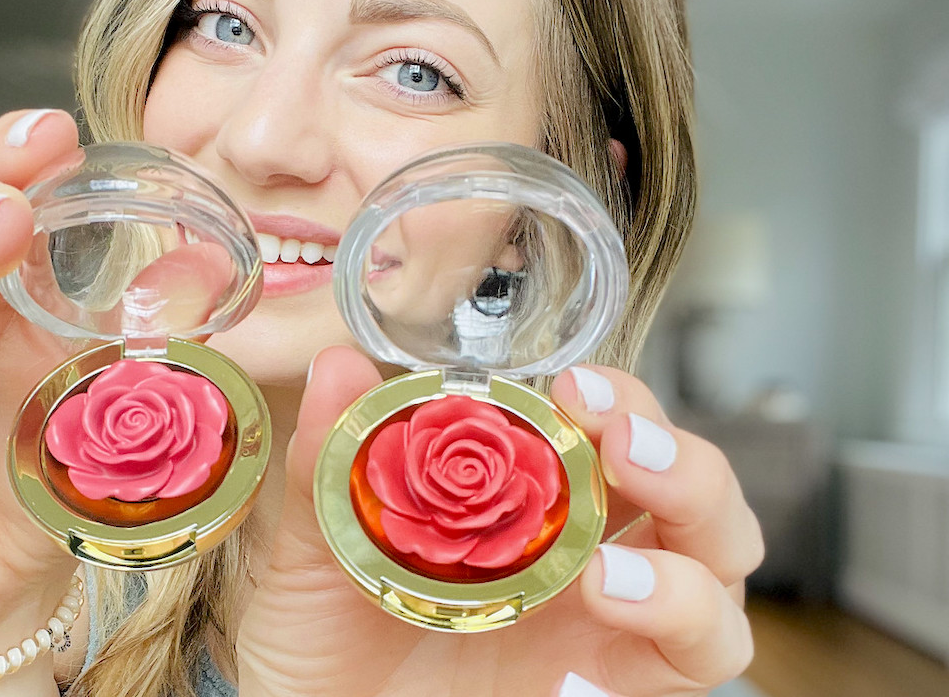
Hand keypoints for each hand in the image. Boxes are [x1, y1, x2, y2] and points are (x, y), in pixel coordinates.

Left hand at [236, 348, 762, 696]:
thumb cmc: (324, 641)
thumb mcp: (314, 550)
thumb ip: (329, 462)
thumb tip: (338, 368)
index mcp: (529, 506)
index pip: (613, 434)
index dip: (622, 402)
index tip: (578, 385)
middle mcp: (584, 558)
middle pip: (693, 493)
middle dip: (681, 457)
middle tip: (622, 441)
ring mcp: (605, 625)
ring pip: (719, 570)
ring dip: (695, 538)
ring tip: (611, 561)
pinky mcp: (609, 686)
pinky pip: (693, 661)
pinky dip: (679, 621)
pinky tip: (611, 599)